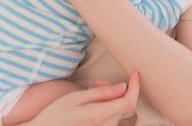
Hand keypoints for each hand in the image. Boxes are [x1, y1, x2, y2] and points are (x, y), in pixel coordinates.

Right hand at [25, 72, 139, 125]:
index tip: (135, 74)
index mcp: (100, 115)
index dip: (135, 86)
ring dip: (110, 98)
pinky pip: (111, 118)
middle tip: (96, 82)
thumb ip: (101, 93)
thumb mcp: (75, 98)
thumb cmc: (56, 115)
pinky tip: (92, 104)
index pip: (128, 101)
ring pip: (118, 111)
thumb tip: (122, 87)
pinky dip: (107, 107)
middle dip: (116, 89)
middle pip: (124, 105)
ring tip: (90, 91)